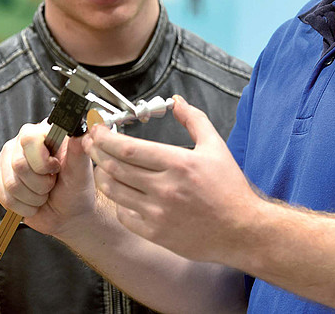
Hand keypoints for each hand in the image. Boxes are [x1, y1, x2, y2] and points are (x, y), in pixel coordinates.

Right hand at [0, 121, 96, 236]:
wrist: (67, 213)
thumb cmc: (75, 189)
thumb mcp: (81, 171)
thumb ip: (78, 150)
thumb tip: (78, 129)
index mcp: (44, 133)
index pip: (29, 139)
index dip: (42, 161)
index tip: (56, 170)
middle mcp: (22, 142)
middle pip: (19, 165)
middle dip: (40, 184)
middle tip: (51, 185)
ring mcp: (7, 159)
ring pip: (10, 183)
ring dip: (32, 197)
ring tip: (42, 193)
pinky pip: (1, 194)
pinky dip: (21, 205)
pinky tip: (32, 201)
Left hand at [84, 95, 260, 262]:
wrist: (242, 230)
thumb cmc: (229, 188)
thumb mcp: (216, 147)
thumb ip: (194, 120)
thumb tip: (177, 101)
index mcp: (178, 163)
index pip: (128, 149)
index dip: (105, 138)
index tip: (97, 130)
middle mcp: (165, 188)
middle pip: (115, 167)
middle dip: (97, 152)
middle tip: (92, 143)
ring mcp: (159, 213)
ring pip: (115, 191)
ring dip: (102, 176)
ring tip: (102, 165)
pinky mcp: (156, 233)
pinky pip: (124, 215)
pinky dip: (118, 201)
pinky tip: (121, 192)